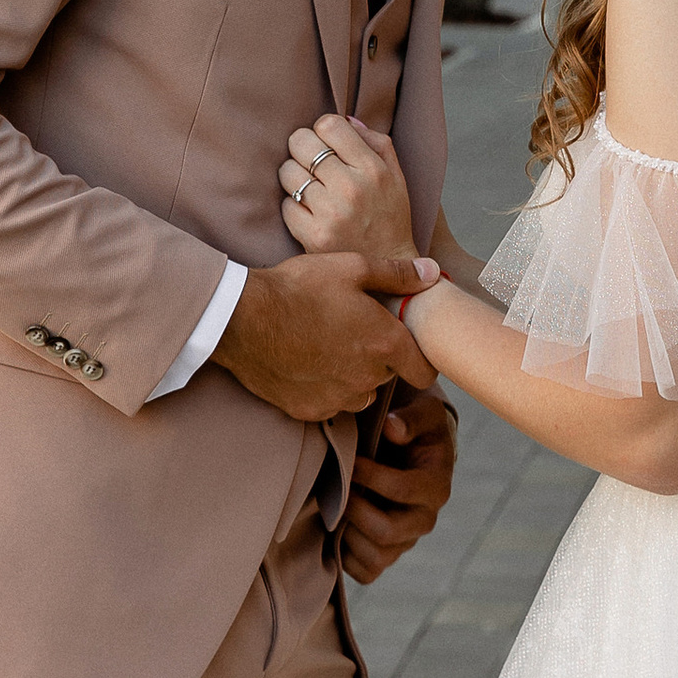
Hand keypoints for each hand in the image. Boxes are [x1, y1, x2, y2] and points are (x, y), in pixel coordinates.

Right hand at [213, 253, 411, 422]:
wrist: (243, 319)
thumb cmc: (299, 287)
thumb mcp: (352, 268)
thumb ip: (398, 275)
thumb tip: (434, 275)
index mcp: (385, 343)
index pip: (424, 371)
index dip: (421, 359)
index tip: (409, 348)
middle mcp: (366, 378)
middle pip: (388, 375)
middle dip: (379, 357)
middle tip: (354, 331)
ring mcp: (337, 398)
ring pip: (360, 393)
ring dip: (354, 377)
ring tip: (329, 346)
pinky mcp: (308, 410)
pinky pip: (329, 404)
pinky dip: (324, 389)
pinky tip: (307, 363)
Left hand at [279, 115, 428, 291]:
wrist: (390, 267)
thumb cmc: (390, 217)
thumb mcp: (395, 174)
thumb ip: (374, 141)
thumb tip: (345, 119)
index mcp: (373, 168)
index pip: (329, 124)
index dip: (323, 129)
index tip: (327, 142)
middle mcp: (351, 187)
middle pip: (302, 142)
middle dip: (302, 147)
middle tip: (311, 160)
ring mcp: (330, 213)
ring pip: (288, 172)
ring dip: (294, 176)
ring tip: (309, 186)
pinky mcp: (314, 236)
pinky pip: (285, 204)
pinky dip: (293, 205)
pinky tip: (308, 210)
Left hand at [339, 379, 458, 582]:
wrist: (416, 453)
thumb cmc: (419, 430)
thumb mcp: (426, 412)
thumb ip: (411, 418)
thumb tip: (391, 427)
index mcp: (437, 487)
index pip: (403, 490)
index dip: (371, 476)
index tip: (352, 461)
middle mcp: (425, 520)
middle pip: (387, 532)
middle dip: (356, 510)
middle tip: (339, 489)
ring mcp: (406, 541)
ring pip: (376, 556)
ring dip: (349, 533)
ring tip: (338, 507)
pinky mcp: (389, 555)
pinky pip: (366, 571)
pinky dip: (348, 556)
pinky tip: (339, 527)